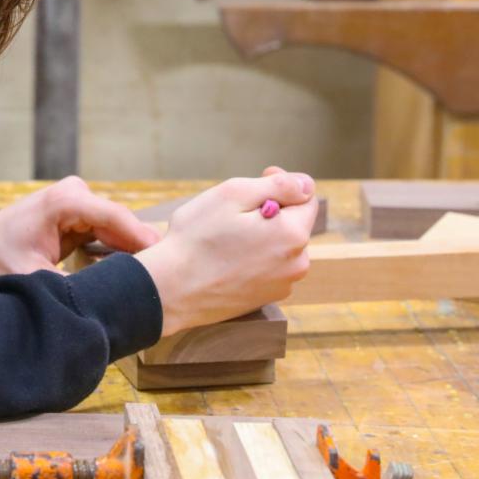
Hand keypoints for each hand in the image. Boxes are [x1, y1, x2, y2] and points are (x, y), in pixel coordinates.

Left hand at [0, 176, 161, 278]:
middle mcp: (75, 193)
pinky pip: (108, 229)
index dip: (140, 238)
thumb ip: (67, 287)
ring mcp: (79, 199)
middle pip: (120, 221)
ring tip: (158, 276)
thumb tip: (99, 304)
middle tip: (168, 276)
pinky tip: (136, 270)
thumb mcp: (31, 276)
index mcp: (65, 201)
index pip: (113, 217)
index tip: (166, 258)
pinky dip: (120, 248)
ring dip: (132, 250)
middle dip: (141, 248)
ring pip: (117, 226)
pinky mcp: (80, 211)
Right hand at [134, 168, 317, 335]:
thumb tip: (305, 184)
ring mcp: (282, 285)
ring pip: (280, 247)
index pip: (307, 197)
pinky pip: (268, 269)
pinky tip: (225, 259)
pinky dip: (253, 259)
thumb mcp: (233, 195)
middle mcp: (297, 263)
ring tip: (225, 238)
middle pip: (293, 224)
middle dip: (270, 212)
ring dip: (261, 236)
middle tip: (232, 212)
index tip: (257, 180)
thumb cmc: (197, 239)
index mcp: (293, 234)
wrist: (171, 290)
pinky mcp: (265, 299)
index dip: (282, 184)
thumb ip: (278, 186)